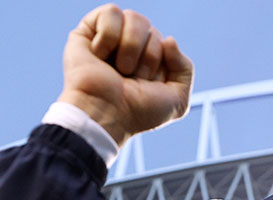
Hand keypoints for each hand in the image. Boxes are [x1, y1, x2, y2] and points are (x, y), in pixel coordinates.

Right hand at [58, 4, 193, 145]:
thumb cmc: (137, 113)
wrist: (106, 114)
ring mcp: (107, 40)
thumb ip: (185, 69)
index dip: (160, 63)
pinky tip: (100, 55)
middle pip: (152, 29)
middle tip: (131, 78)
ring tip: (119, 68)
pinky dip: (110, 35)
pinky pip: (111, 12)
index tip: (147, 84)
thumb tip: (168, 40)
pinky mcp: (86, 33)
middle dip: (148, 56)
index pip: (166, 42)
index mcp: (146, 62)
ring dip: (131, 47)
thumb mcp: (178, 100)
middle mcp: (127, 49)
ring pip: (134, 17)